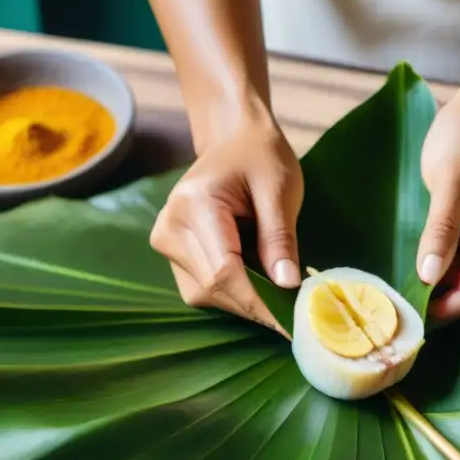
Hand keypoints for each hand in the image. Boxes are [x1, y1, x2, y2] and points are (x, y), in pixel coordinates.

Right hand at [150, 106, 303, 334]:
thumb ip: (280, 239)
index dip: (258, 301)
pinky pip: (201, 288)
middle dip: (254, 306)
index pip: (224, 272)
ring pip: (205, 295)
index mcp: (195, 205)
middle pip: (212, 288)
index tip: (291, 321)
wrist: (234, 137)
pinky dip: (232, 293)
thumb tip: (287, 286)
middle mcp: (170, 227)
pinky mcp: (171, 252)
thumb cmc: (260, 156)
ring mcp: (165, 241)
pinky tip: (256, 283)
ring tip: (276, 295)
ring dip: (243, 301)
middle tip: (293, 316)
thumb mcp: (280, 190)